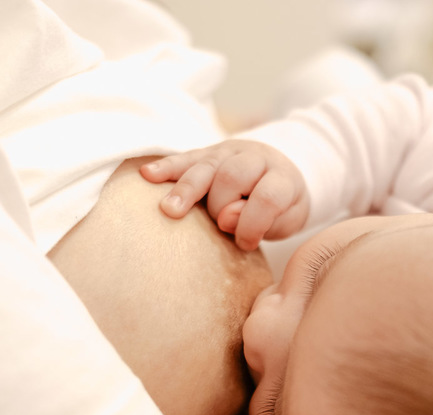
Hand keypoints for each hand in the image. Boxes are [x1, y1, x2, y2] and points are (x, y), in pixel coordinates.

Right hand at [140, 141, 309, 250]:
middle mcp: (254, 158)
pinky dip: (166, 168)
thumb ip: (264, 220)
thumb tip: (225, 219)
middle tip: (217, 224)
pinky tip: (147, 174)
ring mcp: (228, 153)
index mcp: (281, 176)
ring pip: (205, 166)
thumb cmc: (282, 206)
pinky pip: (184, 158)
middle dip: (220, 205)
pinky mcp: (206, 154)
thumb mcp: (286, 219)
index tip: (245, 243)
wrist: (279, 176)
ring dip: (186, 189)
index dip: (253, 223)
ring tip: (169, 210)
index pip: (267, 197)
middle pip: (231, 176)